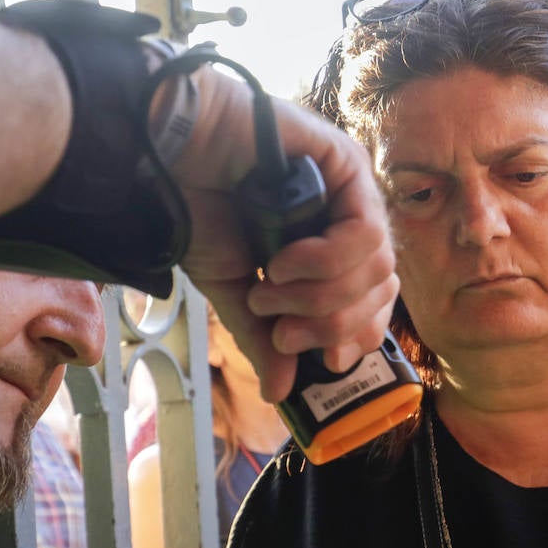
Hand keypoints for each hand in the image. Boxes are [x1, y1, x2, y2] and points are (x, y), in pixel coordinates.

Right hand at [170, 69, 397, 402]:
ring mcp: (353, 188)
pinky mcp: (346, 163)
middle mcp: (351, 216)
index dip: (359, 335)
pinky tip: (283, 260)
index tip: (329, 361)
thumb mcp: (234, 290)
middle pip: (380, 288)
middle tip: (282, 329)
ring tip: (270, 288)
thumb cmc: (199, 209)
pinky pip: (364, 230)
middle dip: (330, 322)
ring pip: (376, 265)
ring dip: (320, 293)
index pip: (377, 301)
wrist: (167, 154)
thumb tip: (280, 393)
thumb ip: (264, 338)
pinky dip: (324, 259)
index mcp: (333, 246)